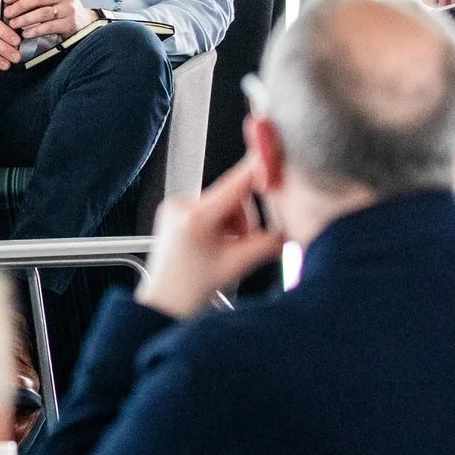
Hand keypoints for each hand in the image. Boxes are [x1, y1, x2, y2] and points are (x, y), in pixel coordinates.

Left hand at [2, 0, 92, 39]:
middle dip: (19, 6)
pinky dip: (35, 30)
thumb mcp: (51, 0)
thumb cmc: (63, 11)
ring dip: (25, 19)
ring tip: (14, 24)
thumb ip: (32, 0)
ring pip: (42, 13)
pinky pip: (49, 27)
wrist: (85, 24)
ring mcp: (68, 9)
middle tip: (8, 13)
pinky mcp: (70, 23)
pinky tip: (26, 33)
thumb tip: (5, 4)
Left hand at [134, 156, 285, 320]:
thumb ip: (269, 243)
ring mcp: (175, 208)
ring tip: (221, 251)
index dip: (258, 167)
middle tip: (238, 247)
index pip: (236, 183)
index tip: (272, 151)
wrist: (164, 303)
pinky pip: (209, 209)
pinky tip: (211, 246)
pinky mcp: (173, 212)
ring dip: (232, 225)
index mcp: (196, 217)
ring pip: (223, 204)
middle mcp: (181, 206)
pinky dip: (219, 225)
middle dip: (244, 221)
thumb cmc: (191, 290)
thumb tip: (290, 229)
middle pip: (233, 197)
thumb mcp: (238, 265)